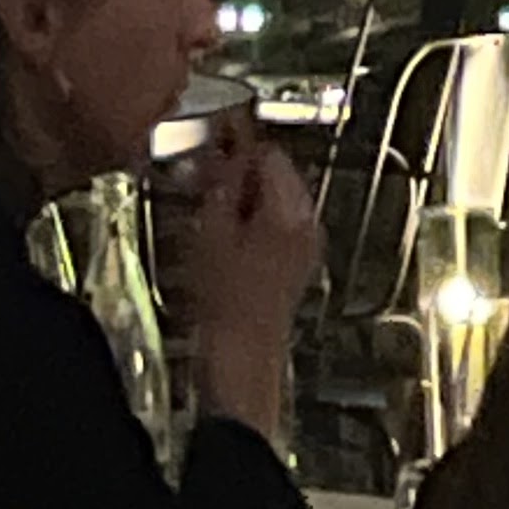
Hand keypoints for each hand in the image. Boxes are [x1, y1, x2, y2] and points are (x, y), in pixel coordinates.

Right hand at [185, 124, 318, 443]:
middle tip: (201, 180)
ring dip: (241, 197)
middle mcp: (307, 224)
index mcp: (292, 209)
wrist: (239, 363)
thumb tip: (220, 147)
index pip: (268, 152)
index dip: (234, 145)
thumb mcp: (210, 230)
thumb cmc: (225, 301)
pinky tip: (220, 236)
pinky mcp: (292, 268)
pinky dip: (249, 221)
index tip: (205, 147)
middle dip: (238, 172)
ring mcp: (303, 248)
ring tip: (206, 209)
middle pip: (274, 174)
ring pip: (272, 199)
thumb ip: (219, 182)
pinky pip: (273, 225)